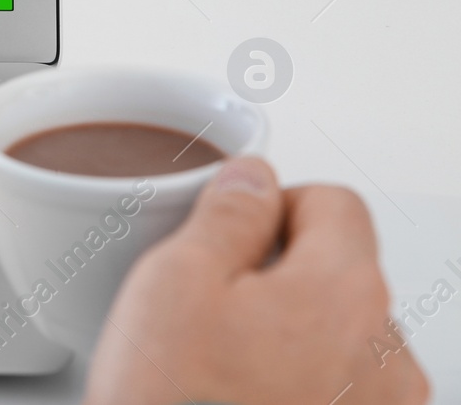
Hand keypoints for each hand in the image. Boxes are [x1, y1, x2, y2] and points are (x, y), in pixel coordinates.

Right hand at [85, 156, 427, 404]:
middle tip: (205, 318)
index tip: (224, 240)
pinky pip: (339, 399)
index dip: (268, 210)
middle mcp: (387, 356)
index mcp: (345, 291)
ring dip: (287, 344)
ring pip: (339, 343)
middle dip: (276, 282)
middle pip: (340, 276)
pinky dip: (296, 395)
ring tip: (219, 377)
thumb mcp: (173, 284)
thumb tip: (253, 177)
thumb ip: (224, 214)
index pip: (332, 202)